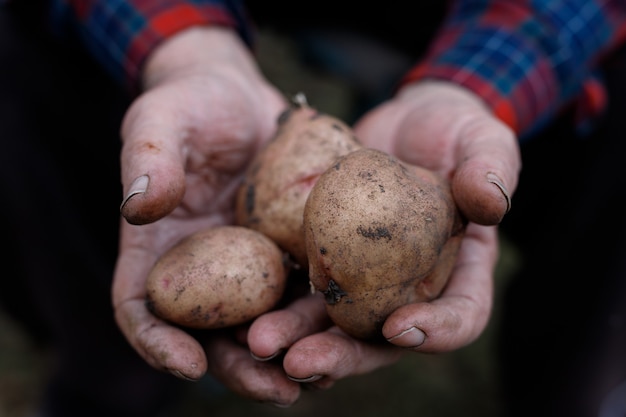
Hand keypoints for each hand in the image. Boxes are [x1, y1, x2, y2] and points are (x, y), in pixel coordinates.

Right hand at [111, 26, 287, 385]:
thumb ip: (148, 157)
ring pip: (263, 322)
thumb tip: (138, 206)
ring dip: (289, 353)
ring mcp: (247, 264)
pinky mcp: (288, 250)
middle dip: (240, 367)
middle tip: (277, 388)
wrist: (240, 95)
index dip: (158, 342)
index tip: (188, 363)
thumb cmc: (190, 103)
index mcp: (157, 250)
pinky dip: (320, 314)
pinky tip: (349, 329)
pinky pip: (303, 288)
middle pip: (211, 333)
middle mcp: (203, 269)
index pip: (142, 309)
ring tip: (322, 375)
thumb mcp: (162, 119)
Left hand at [246, 80, 520, 402]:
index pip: (460, 316)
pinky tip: (243, 309)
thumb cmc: (453, 132)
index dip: (436, 331)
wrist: (403, 124)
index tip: (401, 328)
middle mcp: (410, 287)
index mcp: (459, 273)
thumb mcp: (481, 139)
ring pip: (333, 323)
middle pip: (382, 339)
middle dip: (343, 355)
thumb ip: (491, 166)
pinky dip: (276, 302)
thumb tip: (491, 204)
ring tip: (258, 343)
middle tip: (301, 363)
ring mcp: (366, 278)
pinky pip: (302, 286)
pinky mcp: (328, 257)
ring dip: (296, 338)